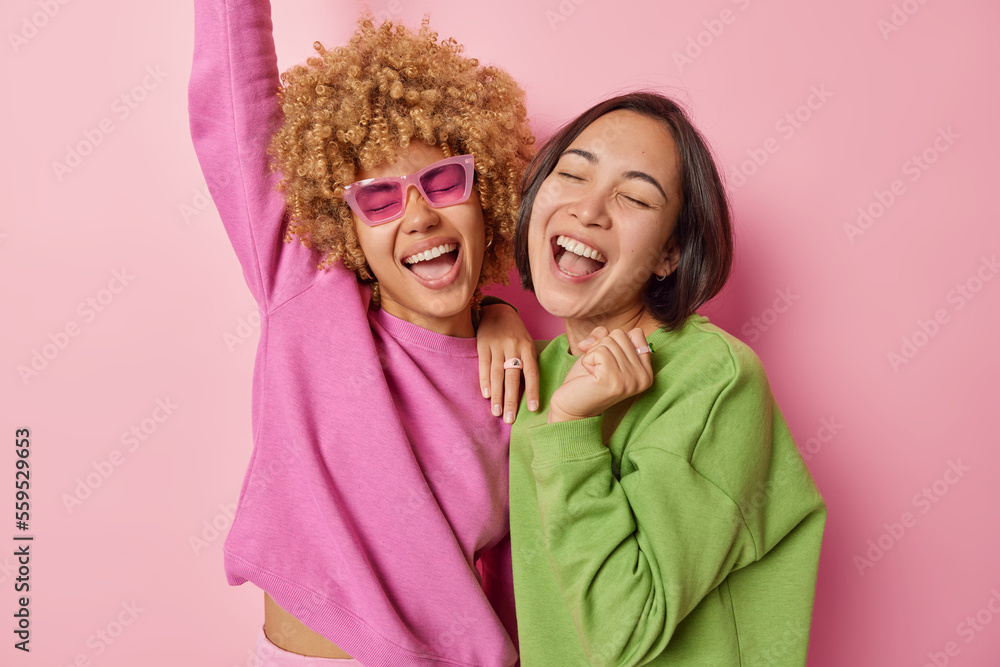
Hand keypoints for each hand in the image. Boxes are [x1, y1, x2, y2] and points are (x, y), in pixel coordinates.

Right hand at [477, 302, 539, 423]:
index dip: (532, 391)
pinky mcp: (483, 344)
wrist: (498, 310)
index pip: (532, 373)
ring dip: (496, 396)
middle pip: (512, 377)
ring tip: (497, 412)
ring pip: (497, 374)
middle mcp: (513, 347)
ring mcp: (497, 346)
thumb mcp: (527, 343)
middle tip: (510, 419)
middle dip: (511, 400)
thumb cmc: (515, 332)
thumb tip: (529, 390)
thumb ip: (528, 362)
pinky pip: (484, 366)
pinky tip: (485, 395)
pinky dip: (484, 381)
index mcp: (527, 347)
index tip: (533, 409)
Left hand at [549, 327, 652, 423]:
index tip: (607, 358)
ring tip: (593, 373)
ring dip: (592, 354)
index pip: (636, 333)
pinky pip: (599, 351)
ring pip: (608, 341)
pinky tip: (589, 375)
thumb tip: (601, 334)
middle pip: (620, 335)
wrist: (572, 406)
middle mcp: (643, 377)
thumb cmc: (587, 379)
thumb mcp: (602, 352)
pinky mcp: (613, 381)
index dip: (615, 340)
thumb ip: (606, 336)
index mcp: (646, 371)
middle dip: (601, 346)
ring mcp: (630, 380)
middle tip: (597, 368)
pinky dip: (587, 359)